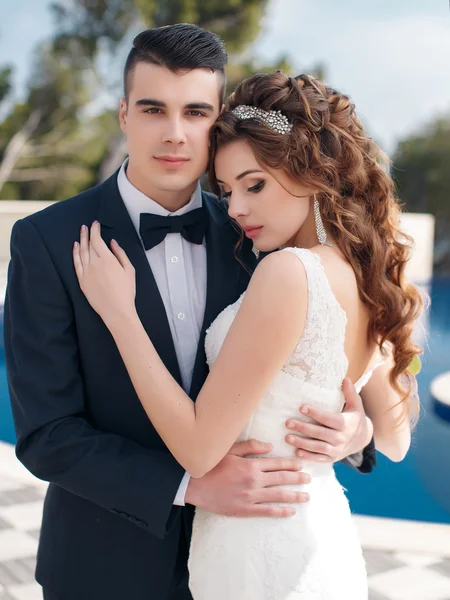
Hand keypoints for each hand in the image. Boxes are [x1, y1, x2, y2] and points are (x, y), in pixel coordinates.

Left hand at [73, 222, 136, 326]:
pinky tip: (76, 247)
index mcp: (106, 259)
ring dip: (80, 240)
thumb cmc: (126, 291)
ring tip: (81, 232)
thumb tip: (112, 242)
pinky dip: (75, 253)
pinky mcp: (82, 281)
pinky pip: (76, 263)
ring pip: (81, 252)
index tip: (95, 224)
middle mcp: (93, 263)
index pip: (97, 239)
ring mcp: (86, 272)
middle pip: (88, 244)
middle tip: (86, 226)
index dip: (95, 230)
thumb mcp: (129, 270)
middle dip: (87, 233)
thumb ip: (120, 254)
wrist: (116, 311)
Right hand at [185, 439, 310, 517]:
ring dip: (294, 495)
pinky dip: (281, 511)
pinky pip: (267, 511)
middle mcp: (254, 481)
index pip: (277, 463)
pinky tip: (291, 511)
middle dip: (297, 478)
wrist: (195, 485)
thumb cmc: (211, 465)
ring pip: (278, 496)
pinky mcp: (245, 510)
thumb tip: (270, 446)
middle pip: (281, 478)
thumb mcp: (230, 450)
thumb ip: (251, 447)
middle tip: (309, 478)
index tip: (301, 464)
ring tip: (306, 496)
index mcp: (251, 465)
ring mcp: (251, 497)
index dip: (291, 463)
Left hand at [285, 378, 371, 462]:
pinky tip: (296, 452)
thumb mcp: (356, 405)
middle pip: (320, 434)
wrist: (361, 438)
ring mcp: (336, 450)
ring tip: (287, 437)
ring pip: (318, 447)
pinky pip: (319, 458)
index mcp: (346, 424)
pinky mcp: (332, 458)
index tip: (301, 407)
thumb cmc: (354, 417)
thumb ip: (350, 392)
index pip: (329, 419)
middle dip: (303, 428)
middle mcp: (341, 438)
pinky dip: (308, 457)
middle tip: (288, 422)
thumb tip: (345, 378)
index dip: (316, 413)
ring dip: (302, 443)